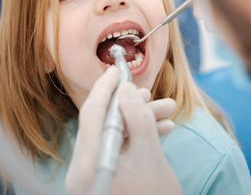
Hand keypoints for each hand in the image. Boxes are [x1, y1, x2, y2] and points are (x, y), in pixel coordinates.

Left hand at [66, 66, 181, 194]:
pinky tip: (161, 131)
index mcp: (89, 165)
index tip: (117, 70)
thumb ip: (139, 120)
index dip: (106, 87)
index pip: (92, 113)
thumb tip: (126, 90)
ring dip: (140, 122)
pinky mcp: (103, 179)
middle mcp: (83, 170)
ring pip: (114, 136)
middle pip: (104, 124)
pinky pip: (117, 151)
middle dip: (132, 106)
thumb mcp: (151, 158)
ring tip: (167, 112)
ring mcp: (92, 176)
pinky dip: (137, 140)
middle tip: (154, 96)